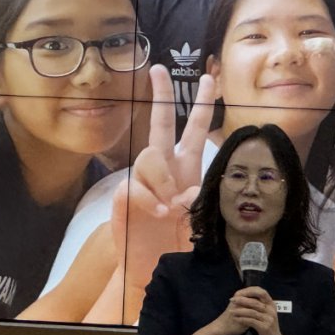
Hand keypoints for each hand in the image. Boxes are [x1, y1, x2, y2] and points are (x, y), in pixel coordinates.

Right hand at [112, 66, 214, 284]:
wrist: (151, 265)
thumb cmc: (177, 240)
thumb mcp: (198, 221)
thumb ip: (198, 203)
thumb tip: (188, 191)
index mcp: (186, 168)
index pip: (194, 130)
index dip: (202, 105)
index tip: (210, 79)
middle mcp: (164, 167)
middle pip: (160, 124)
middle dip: (161, 95)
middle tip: (160, 70)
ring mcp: (142, 180)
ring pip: (149, 157)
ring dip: (163, 179)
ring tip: (170, 206)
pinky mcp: (125, 196)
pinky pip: (135, 186)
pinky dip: (150, 199)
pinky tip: (159, 212)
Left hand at [228, 286, 283, 334]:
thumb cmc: (267, 326)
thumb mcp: (266, 313)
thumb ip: (259, 305)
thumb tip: (246, 296)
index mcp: (271, 304)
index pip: (262, 292)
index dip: (250, 291)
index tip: (239, 292)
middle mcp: (271, 310)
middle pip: (255, 302)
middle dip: (241, 300)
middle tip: (232, 300)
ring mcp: (268, 319)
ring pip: (252, 312)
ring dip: (239, 311)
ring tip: (231, 311)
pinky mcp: (264, 327)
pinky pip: (251, 321)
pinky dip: (242, 319)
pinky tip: (236, 319)